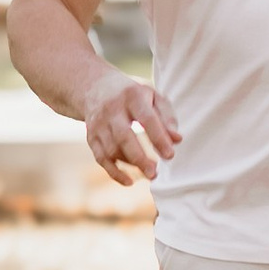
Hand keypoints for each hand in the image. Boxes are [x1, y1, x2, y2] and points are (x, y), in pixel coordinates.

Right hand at [83, 71, 179, 185]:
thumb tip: (177, 140)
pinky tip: (129, 181)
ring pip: (111, 149)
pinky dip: (114, 172)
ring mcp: (99, 124)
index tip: (170, 155)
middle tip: (155, 173)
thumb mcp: (152, 96)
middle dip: (139, 157)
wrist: (95, 87)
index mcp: (131, 96)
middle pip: (124, 137)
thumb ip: (167, 117)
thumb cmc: (132, 95)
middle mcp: (112, 110)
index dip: (159, 138)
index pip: (147, 119)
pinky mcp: (91, 137)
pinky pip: (101, 158)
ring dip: (130, 165)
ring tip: (149, 174)